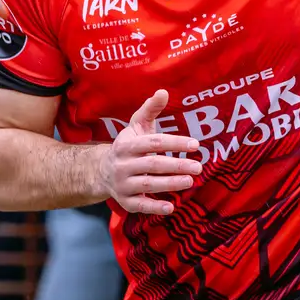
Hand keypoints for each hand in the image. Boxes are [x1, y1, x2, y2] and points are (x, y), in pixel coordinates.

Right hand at [103, 90, 202, 214]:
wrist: (101, 171)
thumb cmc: (128, 146)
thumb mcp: (136, 126)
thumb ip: (150, 109)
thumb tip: (163, 91)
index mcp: (127, 145)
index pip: (154, 143)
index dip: (175, 143)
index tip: (196, 145)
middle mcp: (123, 165)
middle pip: (153, 165)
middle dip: (176, 166)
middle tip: (198, 167)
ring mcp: (123, 184)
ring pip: (148, 185)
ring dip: (170, 184)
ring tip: (190, 182)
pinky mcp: (125, 201)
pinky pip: (140, 206)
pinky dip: (155, 207)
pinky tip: (172, 207)